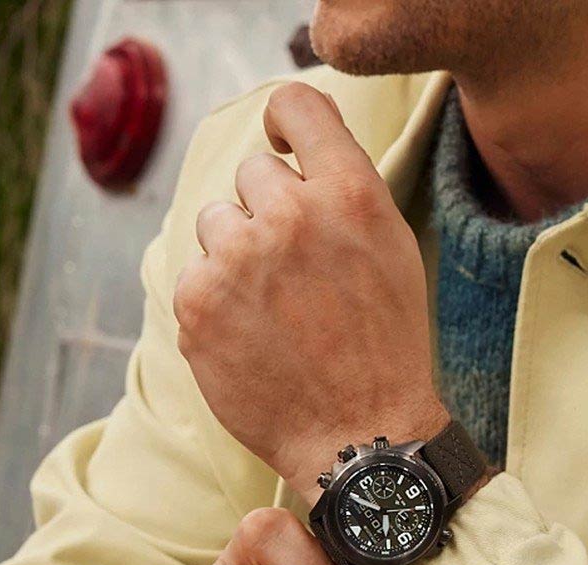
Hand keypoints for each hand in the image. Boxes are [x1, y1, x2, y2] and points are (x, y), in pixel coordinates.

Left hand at [173, 81, 448, 503]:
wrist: (360, 436)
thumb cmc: (385, 348)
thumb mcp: (393, 253)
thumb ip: (346, 190)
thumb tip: (294, 142)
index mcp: (350, 195)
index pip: (295, 105)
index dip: (286, 122)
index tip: (286, 149)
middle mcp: (289, 215)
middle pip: (253, 172)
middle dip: (270, 212)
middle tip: (298, 272)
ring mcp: (237, 260)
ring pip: (217, 222)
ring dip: (238, 255)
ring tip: (274, 311)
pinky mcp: (197, 304)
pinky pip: (195, 273)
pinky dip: (216, 301)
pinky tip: (252, 337)